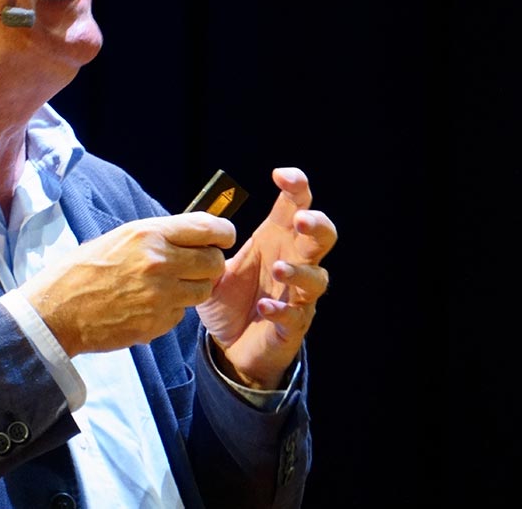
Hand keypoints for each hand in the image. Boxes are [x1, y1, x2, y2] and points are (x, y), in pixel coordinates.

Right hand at [22, 213, 235, 356]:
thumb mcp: (119, 238)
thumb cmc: (83, 270)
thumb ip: (158, 236)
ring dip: (192, 288)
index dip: (223, 233)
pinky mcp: (158, 323)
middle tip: (196, 266)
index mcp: (148, 234)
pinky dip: (172, 310)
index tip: (223, 237)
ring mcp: (161, 295)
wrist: (57, 310)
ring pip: (203, 291)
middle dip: (210, 264)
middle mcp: (159, 262)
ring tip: (166, 286)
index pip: (209, 228)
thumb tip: (192, 236)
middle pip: (214, 262)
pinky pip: (181, 313)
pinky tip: (147, 305)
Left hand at [196, 167, 335, 389]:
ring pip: (317, 278)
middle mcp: (293, 263)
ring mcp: (297, 295)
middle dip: (316, 226)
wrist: (229, 345)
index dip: (297, 188)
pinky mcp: (292, 325)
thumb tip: (199, 222)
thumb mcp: (212, 267)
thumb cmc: (228, 299)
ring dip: (299, 271)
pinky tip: (265, 307)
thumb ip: (207, 246)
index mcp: (275, 240)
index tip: (282, 176)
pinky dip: (282, 310)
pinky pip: (296, 316)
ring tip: (278, 268)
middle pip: (322, 237)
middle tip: (301, 221)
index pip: (296, 206)